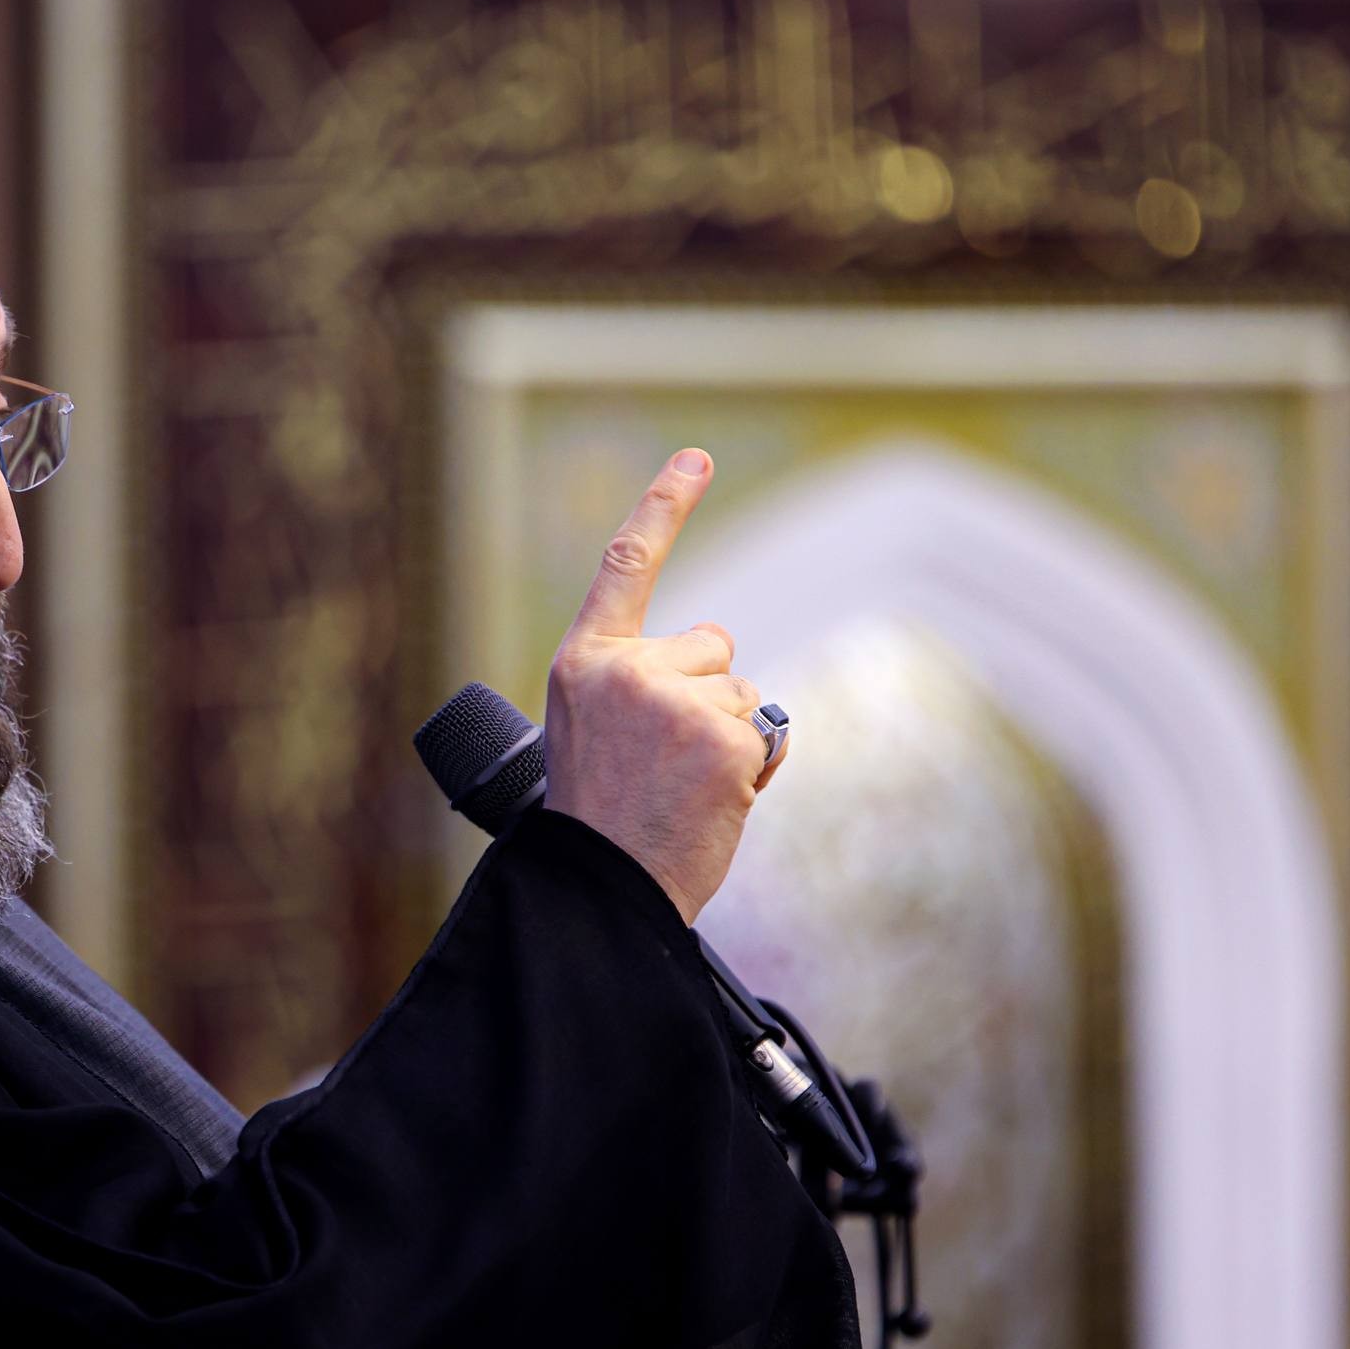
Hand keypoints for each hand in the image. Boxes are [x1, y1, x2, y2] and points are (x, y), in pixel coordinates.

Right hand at [543, 449, 782, 926]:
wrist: (603, 890)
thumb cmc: (602, 822)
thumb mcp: (594, 733)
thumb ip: (637, 683)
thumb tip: (717, 653)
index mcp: (584, 664)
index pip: (626, 566)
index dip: (664, 506)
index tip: (696, 458)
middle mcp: (626, 670)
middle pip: (711, 644)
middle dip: (706, 694)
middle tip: (664, 764)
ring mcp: (675, 700)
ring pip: (739, 692)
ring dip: (726, 739)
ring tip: (680, 790)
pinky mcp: (722, 735)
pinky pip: (765, 731)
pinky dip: (752, 769)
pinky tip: (711, 801)